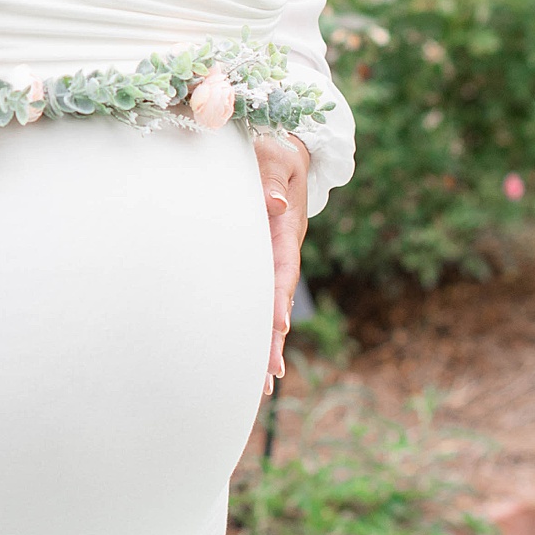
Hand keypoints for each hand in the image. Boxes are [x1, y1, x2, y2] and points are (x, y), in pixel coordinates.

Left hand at [254, 134, 309, 396]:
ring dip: (265, 344)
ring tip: (262, 386)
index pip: (282, 267)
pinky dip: (254, 328)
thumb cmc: (272, 148)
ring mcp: (271, 260)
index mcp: (285, 229)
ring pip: (267, 306)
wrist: (280, 148)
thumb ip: (271, 175)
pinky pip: (254, 298)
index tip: (276, 326)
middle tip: (269, 375)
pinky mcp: (258, 262)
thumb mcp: (275, 154)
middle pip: (278, 300)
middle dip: (273, 338)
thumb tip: (273, 203)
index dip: (278, 297)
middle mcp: (282, 251)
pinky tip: (249, 361)